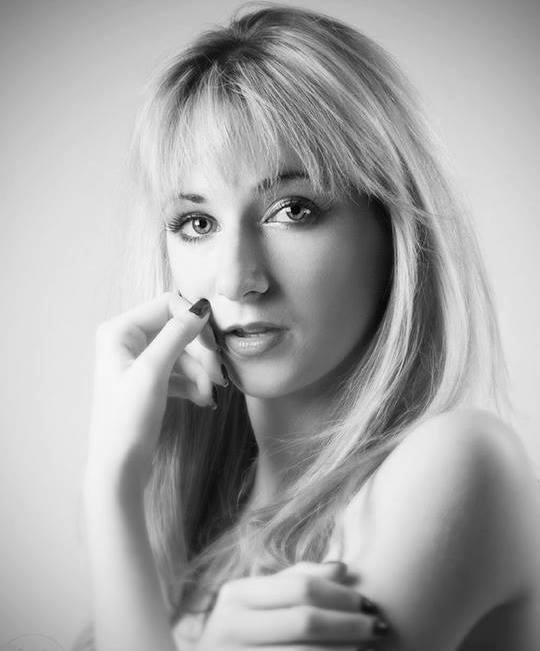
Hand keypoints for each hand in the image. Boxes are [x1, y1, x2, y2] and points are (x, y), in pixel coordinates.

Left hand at [84, 291, 226, 488]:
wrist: (119, 470)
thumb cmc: (127, 420)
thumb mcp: (153, 373)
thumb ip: (177, 335)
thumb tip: (201, 306)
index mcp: (119, 330)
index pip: (168, 305)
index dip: (195, 322)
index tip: (215, 346)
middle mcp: (126, 341)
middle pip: (178, 330)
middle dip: (200, 354)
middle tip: (218, 377)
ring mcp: (138, 362)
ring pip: (183, 353)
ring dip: (200, 374)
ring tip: (210, 396)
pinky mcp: (149, 382)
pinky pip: (179, 372)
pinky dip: (194, 384)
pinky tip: (204, 401)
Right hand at [197, 561, 389, 649]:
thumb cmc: (243, 629)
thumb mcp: (260, 599)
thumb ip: (298, 580)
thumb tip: (342, 567)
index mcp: (236, 595)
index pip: (300, 588)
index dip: (340, 595)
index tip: (368, 601)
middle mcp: (230, 626)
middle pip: (305, 622)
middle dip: (349, 624)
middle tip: (379, 626)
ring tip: (370, 648)